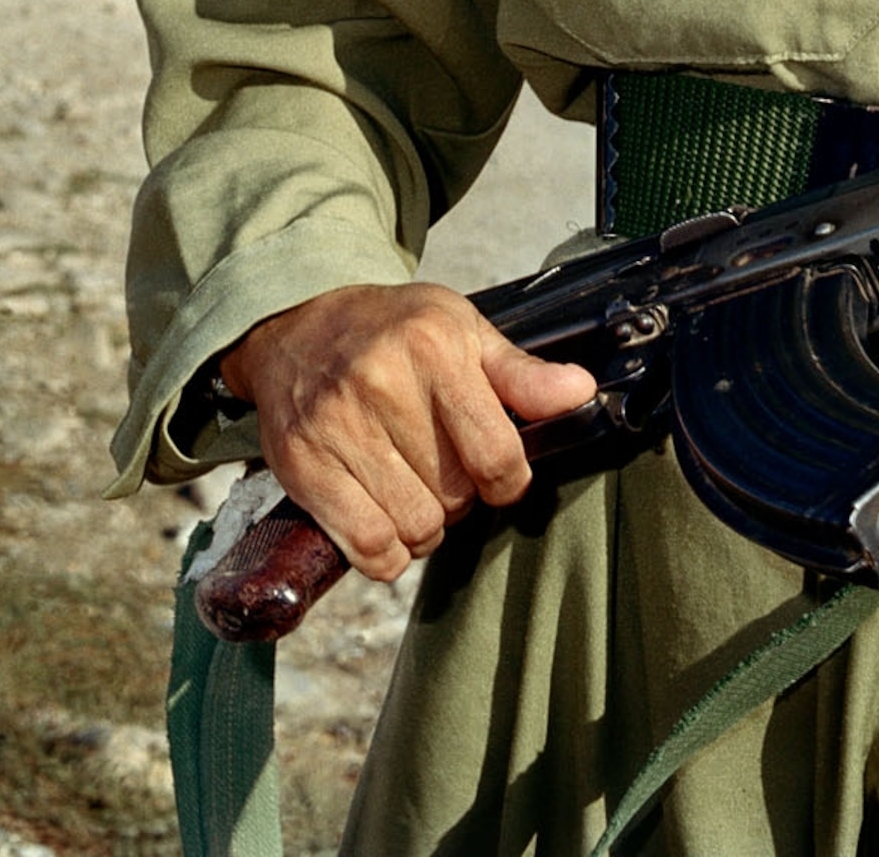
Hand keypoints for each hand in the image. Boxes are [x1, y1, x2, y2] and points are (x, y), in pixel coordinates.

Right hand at [217, 283, 597, 581]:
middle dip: (461, 497)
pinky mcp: (302, 466)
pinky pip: (367, 548)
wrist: (297, 325)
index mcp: (434, 347)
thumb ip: (522, 373)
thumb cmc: (392, 331)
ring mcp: (337, 427)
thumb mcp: (462, 330)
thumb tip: (581, 392)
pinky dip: (388, 552)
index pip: (496, 453)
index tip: (499, 473)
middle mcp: (382, 384)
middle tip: (443, 469)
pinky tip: (385, 517)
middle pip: (455, 496)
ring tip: (414, 489)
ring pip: (415, 528)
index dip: (508, 480)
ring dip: (424, 526)